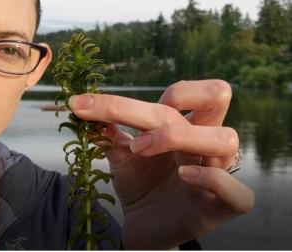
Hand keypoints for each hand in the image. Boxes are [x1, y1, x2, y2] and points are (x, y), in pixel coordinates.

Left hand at [69, 80, 253, 248]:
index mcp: (184, 124)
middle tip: (134, 127)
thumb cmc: (139, 184)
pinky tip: (183, 176)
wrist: (142, 226)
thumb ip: (110, 134)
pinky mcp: (219, 208)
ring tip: (141, 149)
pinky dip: (210, 179)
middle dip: (176, 97)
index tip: (83, 107)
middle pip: (217, 95)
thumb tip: (89, 108)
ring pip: (225, 138)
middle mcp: (204, 141)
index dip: (131, 98)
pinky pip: (237, 192)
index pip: (177, 93)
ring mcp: (216, 172)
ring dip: (179, 137)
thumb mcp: (121, 155)